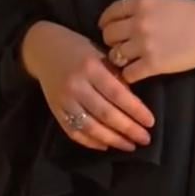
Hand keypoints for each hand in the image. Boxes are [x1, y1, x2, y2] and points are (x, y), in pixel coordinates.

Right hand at [19, 20, 155, 149]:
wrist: (44, 49)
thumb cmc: (79, 49)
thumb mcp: (100, 54)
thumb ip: (116, 76)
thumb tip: (135, 103)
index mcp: (91, 67)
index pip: (117, 93)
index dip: (135, 110)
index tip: (150, 122)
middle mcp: (76, 85)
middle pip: (105, 113)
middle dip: (128, 129)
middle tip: (145, 139)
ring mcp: (63, 100)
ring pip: (90, 127)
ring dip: (112, 140)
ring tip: (130, 146)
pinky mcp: (55, 111)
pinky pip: (74, 132)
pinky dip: (91, 142)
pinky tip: (106, 146)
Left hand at [98, 0, 194, 84]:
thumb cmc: (193, 15)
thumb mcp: (163, 1)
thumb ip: (141, 8)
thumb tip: (121, 18)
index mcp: (141, 3)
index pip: (110, 13)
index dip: (106, 22)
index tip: (107, 28)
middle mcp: (138, 23)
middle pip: (108, 35)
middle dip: (111, 41)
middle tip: (120, 45)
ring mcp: (144, 45)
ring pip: (115, 55)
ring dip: (119, 58)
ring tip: (129, 59)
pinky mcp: (152, 65)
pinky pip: (128, 73)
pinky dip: (129, 75)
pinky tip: (137, 72)